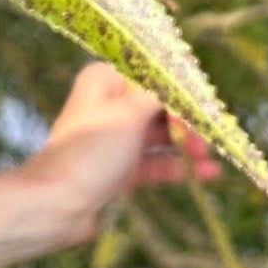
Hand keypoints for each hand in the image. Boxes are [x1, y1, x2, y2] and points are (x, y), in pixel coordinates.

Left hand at [26, 62, 219, 235]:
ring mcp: (115, 139)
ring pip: (159, 135)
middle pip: (158, 105)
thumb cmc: (91, 150)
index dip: (181, 86)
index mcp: (105, 81)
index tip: (208, 100)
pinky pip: (155, 162)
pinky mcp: (119, 169)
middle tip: (210, 135)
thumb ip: (161, 91)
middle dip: (187, 119)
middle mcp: (109, 105)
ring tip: (210, 160)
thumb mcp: (130, 113)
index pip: (152, 74)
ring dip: (186, 145)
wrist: (58, 204)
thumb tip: (181, 64)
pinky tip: (206, 174)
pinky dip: (178, 166)